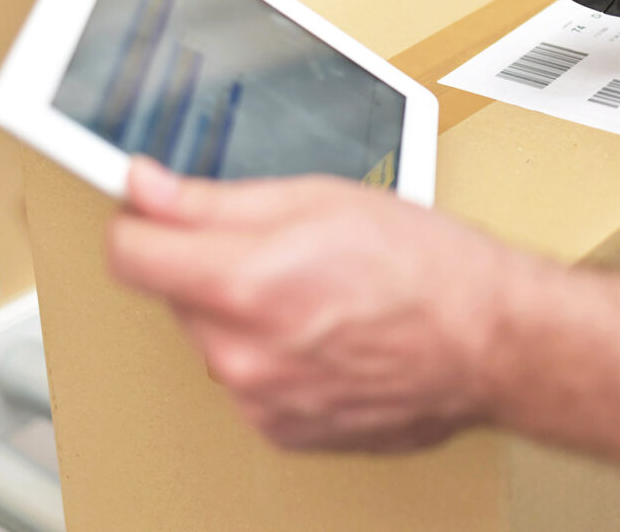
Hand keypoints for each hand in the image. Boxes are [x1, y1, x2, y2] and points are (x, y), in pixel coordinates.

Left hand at [106, 157, 529, 451]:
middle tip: (281, 248)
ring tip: (316, 293)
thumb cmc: (430, 270)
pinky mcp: (282, 431)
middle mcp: (242, 355)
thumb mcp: (322, 200)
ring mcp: (261, 401)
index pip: (129, 254)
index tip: (155, 213)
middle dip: (209, 265)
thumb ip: (215, 199)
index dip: (142, 222)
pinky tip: (325, 333)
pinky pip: (248, 380)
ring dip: (244, 314)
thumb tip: (147, 190)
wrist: (490, 343)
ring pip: (212, 339)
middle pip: (173, 295)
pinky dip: (272, 355)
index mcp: (245, 285)